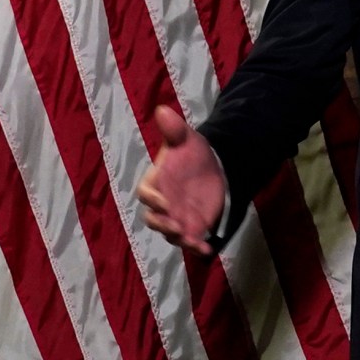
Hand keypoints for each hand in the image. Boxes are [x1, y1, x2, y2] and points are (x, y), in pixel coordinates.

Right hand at [135, 106, 228, 254]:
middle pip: (153, 220)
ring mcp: (176, 218)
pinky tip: (208, 251)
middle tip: (176, 226)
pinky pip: (190, 241)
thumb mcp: (186, 139)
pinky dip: (197, 248)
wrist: (214, 168)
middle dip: (162, 225)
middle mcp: (162, 204)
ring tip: (192, 241)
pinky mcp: (192, 227)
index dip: (152, 200)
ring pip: (171, 234)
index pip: (145, 193)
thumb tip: (162, 109)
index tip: (163, 202)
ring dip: (180, 239)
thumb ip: (174, 129)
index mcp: (156, 182)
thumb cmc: (192, 153)